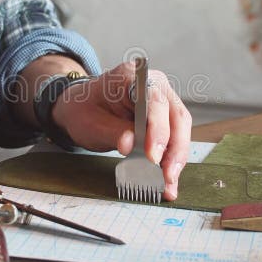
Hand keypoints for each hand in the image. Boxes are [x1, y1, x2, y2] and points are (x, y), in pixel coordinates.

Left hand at [52, 62, 191, 200]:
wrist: (82, 107)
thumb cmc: (85, 109)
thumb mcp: (90, 122)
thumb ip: (111, 132)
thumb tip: (130, 145)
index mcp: (133, 77)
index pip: (155, 100)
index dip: (158, 129)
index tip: (153, 156)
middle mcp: (155, 86)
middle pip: (176, 117)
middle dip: (174, 150)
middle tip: (167, 176)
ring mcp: (163, 101)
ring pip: (180, 130)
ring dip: (176, 159)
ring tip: (168, 184)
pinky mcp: (165, 119)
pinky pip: (174, 139)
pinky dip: (171, 161)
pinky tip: (167, 180)